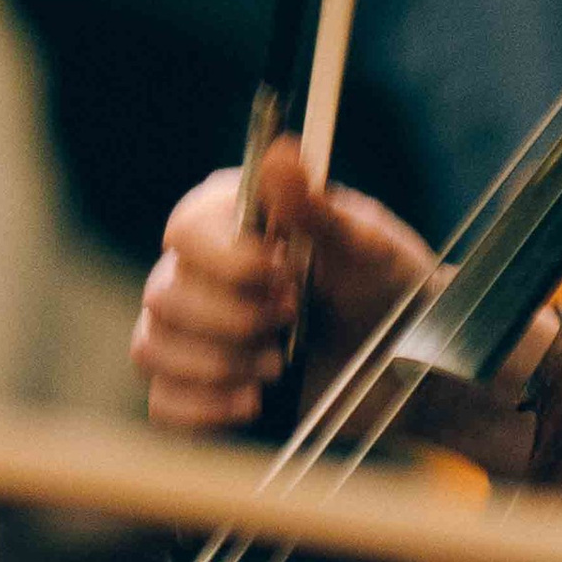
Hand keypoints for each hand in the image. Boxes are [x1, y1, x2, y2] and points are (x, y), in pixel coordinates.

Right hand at [133, 137, 432, 433]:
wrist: (409, 362)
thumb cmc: (387, 287)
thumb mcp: (365, 247)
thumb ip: (316, 209)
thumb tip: (278, 153)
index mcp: (234, 222)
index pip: (183, 229)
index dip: (226, 259)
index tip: (284, 273)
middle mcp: (201, 271)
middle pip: (163, 293)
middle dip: (233, 317)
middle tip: (293, 319)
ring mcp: (193, 331)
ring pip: (152, 347)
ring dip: (220, 362)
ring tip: (280, 364)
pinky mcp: (199, 387)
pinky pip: (163, 403)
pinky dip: (206, 407)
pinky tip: (255, 401)